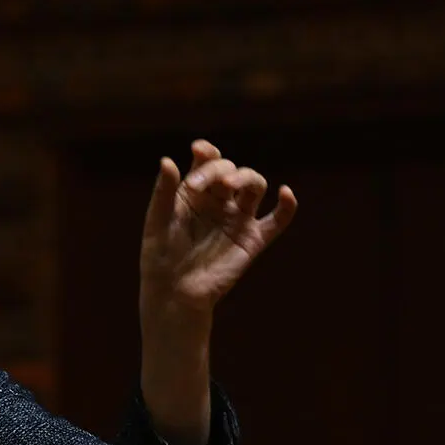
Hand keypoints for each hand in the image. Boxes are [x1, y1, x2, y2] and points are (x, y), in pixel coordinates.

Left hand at [140, 140, 296, 320]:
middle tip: (198, 185)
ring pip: (255, 185)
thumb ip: (163, 192)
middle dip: (218, 170)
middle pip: (231, 170)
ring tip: (231, 184)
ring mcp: (238, 219)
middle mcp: (220, 201)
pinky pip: (277, 220)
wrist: (173, 293)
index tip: (198, 150)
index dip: (207, 153)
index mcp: (196, 192)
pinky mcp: (252, 239)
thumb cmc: (160, 257)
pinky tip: (285, 193)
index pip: (208, 162)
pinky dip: (287, 206)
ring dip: (246, 177)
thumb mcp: (157, 221)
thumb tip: (167, 160)